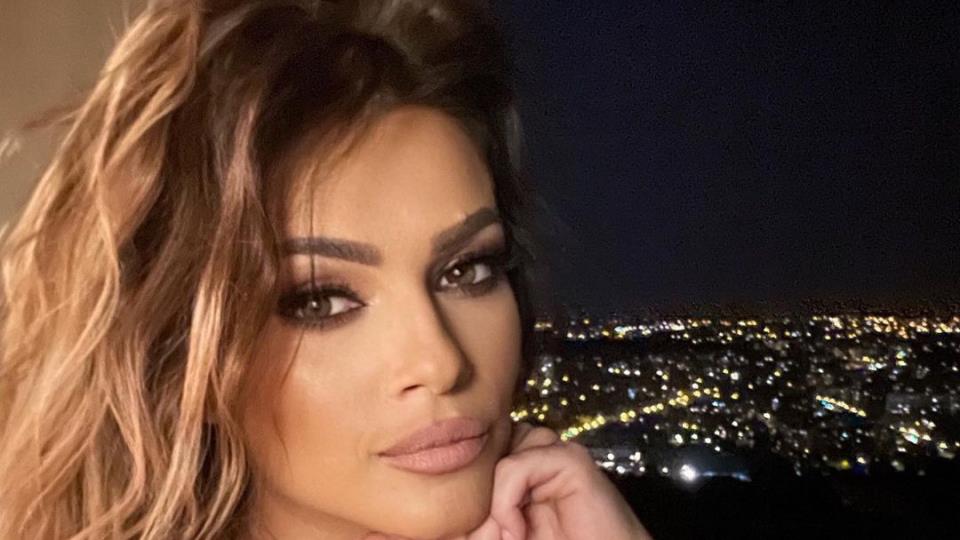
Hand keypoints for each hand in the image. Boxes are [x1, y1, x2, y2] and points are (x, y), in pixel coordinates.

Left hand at [479, 421, 651, 539]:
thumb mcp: (504, 533)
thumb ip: (476, 522)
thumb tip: (433, 517)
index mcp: (523, 464)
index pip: (478, 456)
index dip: (466, 492)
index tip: (470, 531)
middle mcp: (538, 452)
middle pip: (484, 454)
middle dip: (479, 500)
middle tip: (492, 537)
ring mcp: (556, 452)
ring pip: (496, 458)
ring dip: (492, 506)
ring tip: (511, 537)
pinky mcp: (572, 460)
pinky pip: (515, 467)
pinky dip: (506, 504)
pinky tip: (520, 532)